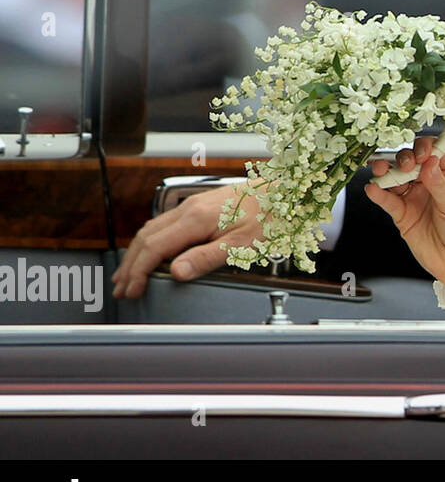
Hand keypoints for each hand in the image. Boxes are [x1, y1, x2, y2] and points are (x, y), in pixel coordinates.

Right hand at [112, 182, 261, 299]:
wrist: (285, 190)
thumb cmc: (270, 216)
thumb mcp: (242, 244)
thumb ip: (207, 258)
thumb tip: (176, 273)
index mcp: (196, 219)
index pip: (153, 248)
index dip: (138, 272)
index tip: (132, 291)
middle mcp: (189, 208)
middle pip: (145, 238)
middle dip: (130, 265)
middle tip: (121, 289)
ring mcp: (193, 204)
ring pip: (152, 229)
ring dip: (136, 253)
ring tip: (128, 275)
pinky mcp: (200, 205)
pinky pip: (165, 223)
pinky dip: (150, 241)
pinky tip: (151, 251)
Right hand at [367, 139, 444, 301]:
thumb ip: (440, 184)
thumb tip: (429, 162)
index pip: (433, 152)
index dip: (425, 149)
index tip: (422, 155)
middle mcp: (428, 184)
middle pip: (410, 162)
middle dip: (404, 159)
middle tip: (405, 166)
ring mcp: (414, 198)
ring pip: (395, 179)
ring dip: (386, 171)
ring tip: (380, 170)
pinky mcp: (403, 216)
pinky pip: (388, 201)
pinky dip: (379, 194)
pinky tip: (373, 189)